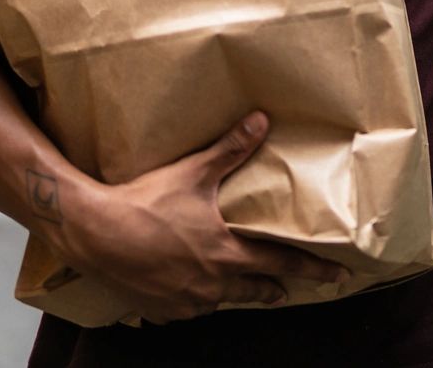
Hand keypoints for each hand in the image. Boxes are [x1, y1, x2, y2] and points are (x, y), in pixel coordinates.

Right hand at [62, 111, 345, 322]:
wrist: (94, 233)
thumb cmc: (145, 203)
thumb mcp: (193, 173)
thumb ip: (231, 149)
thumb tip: (261, 120)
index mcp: (226, 254)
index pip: (282, 262)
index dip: (313, 268)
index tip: (338, 276)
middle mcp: (212, 285)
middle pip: (256, 291)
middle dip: (274, 289)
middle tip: (287, 290)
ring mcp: (186, 303)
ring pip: (220, 301)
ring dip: (231, 292)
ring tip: (235, 286)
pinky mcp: (161, 311)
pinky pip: (187, 309)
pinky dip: (193, 298)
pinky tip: (187, 287)